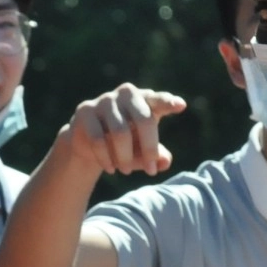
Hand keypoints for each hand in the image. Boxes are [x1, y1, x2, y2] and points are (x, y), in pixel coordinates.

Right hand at [63, 83, 186, 176]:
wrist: (90, 144)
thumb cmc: (127, 145)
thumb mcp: (144, 152)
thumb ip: (157, 156)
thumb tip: (164, 161)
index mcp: (145, 100)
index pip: (158, 100)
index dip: (168, 102)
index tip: (181, 106)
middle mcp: (126, 95)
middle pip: (143, 120)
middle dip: (149, 149)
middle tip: (150, 171)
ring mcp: (104, 101)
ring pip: (120, 132)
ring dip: (126, 157)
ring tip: (126, 171)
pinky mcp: (85, 111)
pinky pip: (99, 139)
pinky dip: (107, 159)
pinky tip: (111, 168)